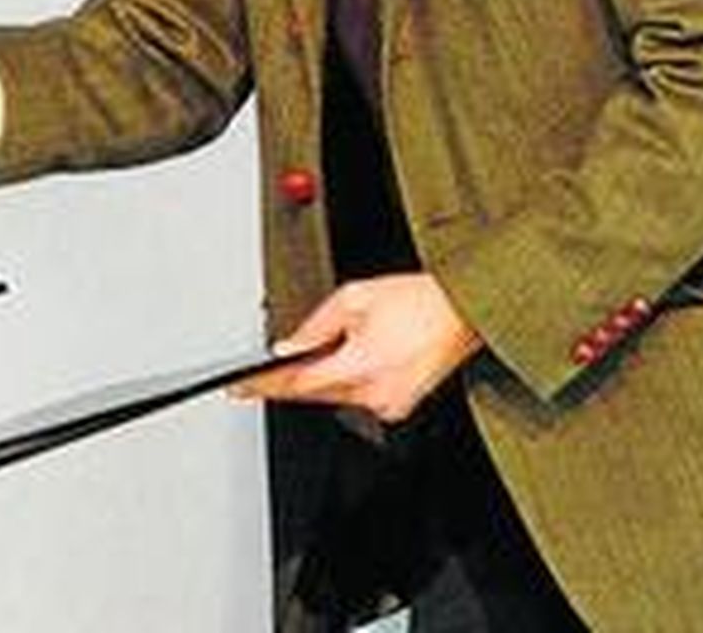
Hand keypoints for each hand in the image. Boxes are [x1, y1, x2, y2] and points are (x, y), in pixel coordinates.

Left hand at [228, 272, 480, 423]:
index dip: (264, 387)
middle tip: (256, 377)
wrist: (462, 310)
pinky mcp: (400, 405)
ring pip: (335, 397)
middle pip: (314, 394)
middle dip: (286, 383)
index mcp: (360, 366)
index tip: (240, 388)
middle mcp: (376, 393)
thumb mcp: (354, 298)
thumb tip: (288, 346)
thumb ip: (314, 325)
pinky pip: (358, 398)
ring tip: (309, 358)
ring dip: (317, 381)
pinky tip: (343, 363)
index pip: (297, 384)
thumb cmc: (416, 299)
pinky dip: (344, 383)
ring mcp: (390, 403)